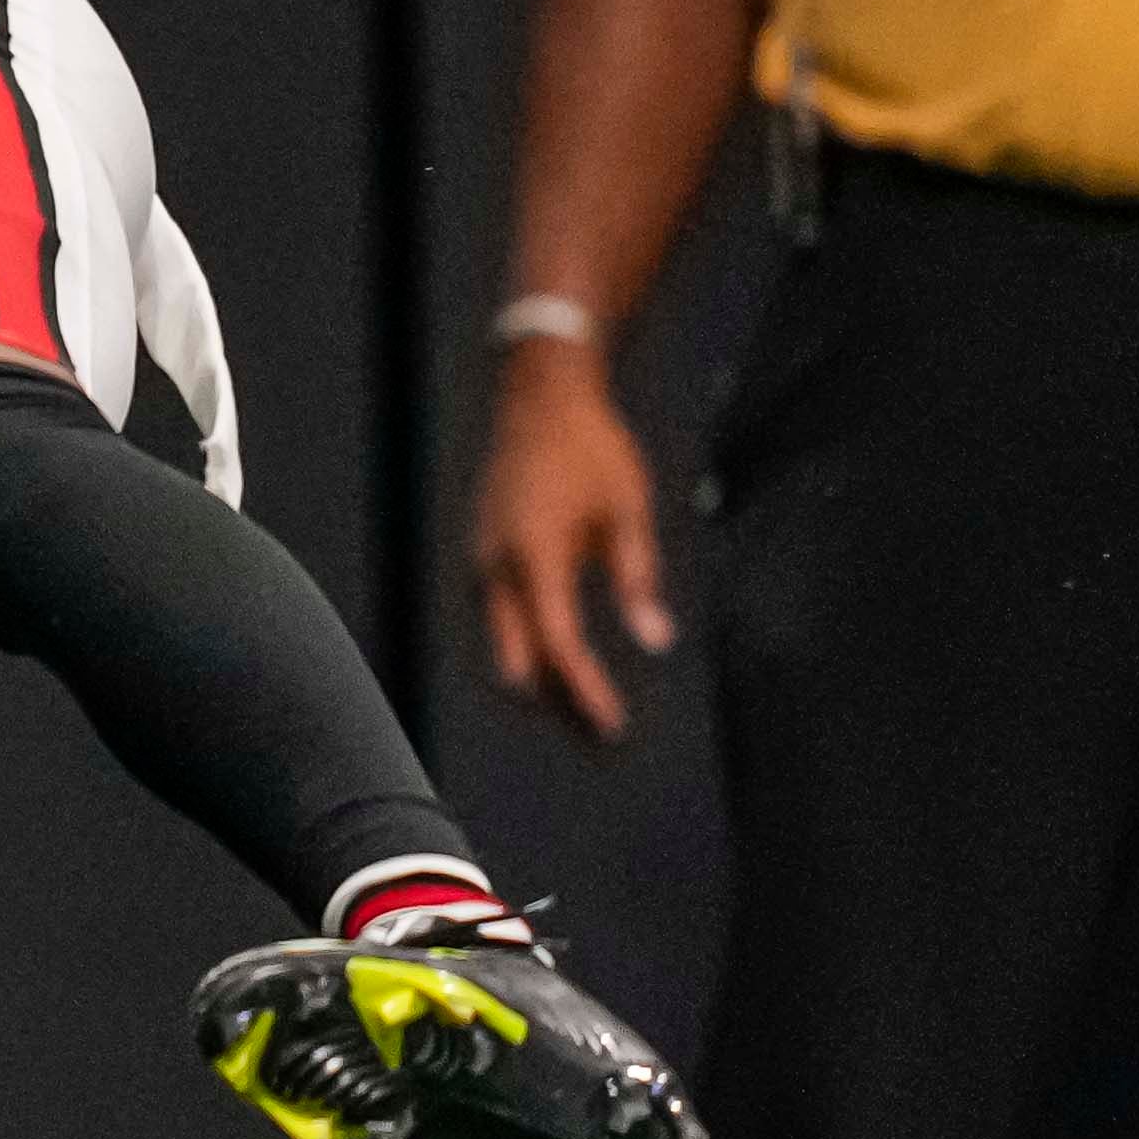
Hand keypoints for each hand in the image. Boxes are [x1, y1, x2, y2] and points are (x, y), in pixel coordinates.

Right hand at [473, 345, 671, 744]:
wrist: (538, 399)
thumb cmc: (592, 449)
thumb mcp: (628, 509)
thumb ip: (638, 578)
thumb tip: (656, 641)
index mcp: (534, 553)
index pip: (558, 644)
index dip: (585, 691)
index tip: (615, 726)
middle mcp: (496, 566)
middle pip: (519, 662)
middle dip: (558, 705)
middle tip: (604, 739)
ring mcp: (482, 563)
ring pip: (504, 647)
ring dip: (543, 683)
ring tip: (589, 713)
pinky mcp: (484, 559)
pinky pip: (501, 623)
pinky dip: (530, 652)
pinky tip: (564, 666)